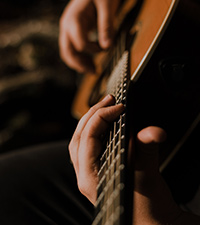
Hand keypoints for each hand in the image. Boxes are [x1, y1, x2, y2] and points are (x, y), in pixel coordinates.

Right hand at [59, 0, 119, 72]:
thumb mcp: (106, 4)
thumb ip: (106, 25)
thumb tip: (107, 46)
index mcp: (73, 19)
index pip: (80, 43)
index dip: (94, 50)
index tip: (105, 48)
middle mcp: (67, 25)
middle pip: (68, 51)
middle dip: (80, 64)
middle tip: (93, 72)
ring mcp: (68, 29)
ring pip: (67, 52)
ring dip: (78, 63)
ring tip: (92, 70)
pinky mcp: (73, 31)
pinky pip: (72, 48)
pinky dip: (79, 57)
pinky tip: (89, 62)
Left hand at [69, 95, 199, 223]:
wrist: (152, 222)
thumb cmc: (147, 209)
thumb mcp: (146, 178)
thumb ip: (146, 151)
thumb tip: (152, 132)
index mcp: (90, 178)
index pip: (88, 138)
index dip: (102, 117)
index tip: (119, 107)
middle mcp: (85, 176)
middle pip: (79, 137)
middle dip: (92, 114)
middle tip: (109, 100)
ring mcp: (89, 174)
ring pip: (80, 141)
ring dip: (91, 121)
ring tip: (105, 106)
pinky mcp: (98, 171)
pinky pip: (88, 146)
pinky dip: (94, 131)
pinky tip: (104, 124)